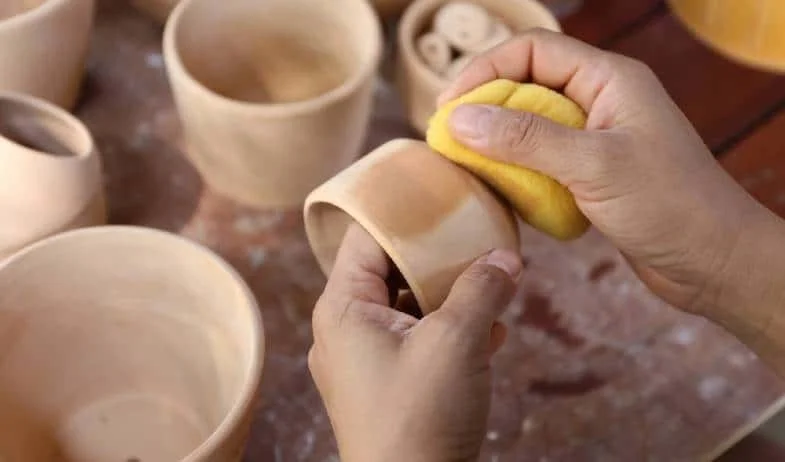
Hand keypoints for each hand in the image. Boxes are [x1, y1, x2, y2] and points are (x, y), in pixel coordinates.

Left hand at [308, 223, 520, 461]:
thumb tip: (506, 257)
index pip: (366, 237)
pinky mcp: (386, 387)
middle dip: (438, 258)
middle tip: (477, 238)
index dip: (403, 212)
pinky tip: (491, 331)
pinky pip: (417, 342)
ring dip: (451, 297)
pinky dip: (450, 332)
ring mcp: (364, 362)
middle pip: (391, 270)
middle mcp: (345, 330)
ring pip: (409, 308)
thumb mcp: (456, 342)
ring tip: (493, 284)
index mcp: (342, 309)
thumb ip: (481, 290)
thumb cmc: (419, 418)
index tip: (440, 192)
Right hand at [438, 29, 777, 316]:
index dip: (486, 69)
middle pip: (527, 86)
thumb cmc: (670, 205)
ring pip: (531, 127)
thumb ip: (525, 139)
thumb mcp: (593, 164)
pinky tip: (501, 192)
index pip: (534, 50)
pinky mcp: (591, 175)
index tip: (450, 105)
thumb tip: (460, 119)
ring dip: (498, 144)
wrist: (714, 263)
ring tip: (467, 167)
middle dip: (486, 109)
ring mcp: (596, 139)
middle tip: (449, 140)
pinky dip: (517, 173)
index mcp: (609, 80)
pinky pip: (541, 161)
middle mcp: (600, 102)